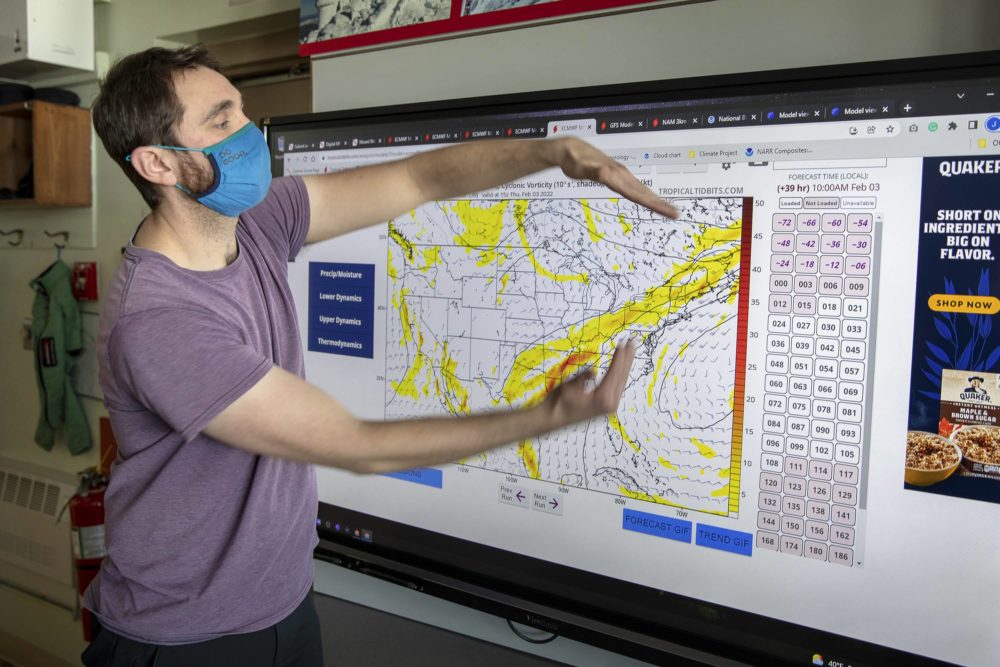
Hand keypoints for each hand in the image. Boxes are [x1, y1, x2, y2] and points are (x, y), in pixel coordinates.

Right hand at [544, 339, 637, 426]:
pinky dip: (621, 373)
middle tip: (632, 341)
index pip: (615, 373)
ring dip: (626, 364)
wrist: (552, 420)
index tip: (623, 343)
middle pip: (622, 376)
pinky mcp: (607, 405)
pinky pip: (617, 386)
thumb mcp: (569, 387)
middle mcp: (610, 403)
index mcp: (602, 398)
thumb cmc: (558, 403)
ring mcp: (610, 405)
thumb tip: (593, 371)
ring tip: (630, 349)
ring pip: (622, 381)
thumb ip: (583, 377)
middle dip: (628, 357)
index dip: (620, 357)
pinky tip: (622, 365)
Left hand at [553, 137, 678, 218]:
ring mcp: (621, 175)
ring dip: (656, 199)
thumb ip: (592, 170)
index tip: (669, 211)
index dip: (655, 204)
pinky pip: (636, 187)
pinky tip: (650, 199)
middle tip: (676, 214)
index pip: (638, 194)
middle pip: (645, 193)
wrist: (572, 149)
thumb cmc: (574, 160)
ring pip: (642, 189)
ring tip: (669, 209)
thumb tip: (604, 173)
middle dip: (661, 204)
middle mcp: (622, 175)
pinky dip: (646, 195)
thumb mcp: (581, 168)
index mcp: (617, 176)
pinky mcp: (618, 175)